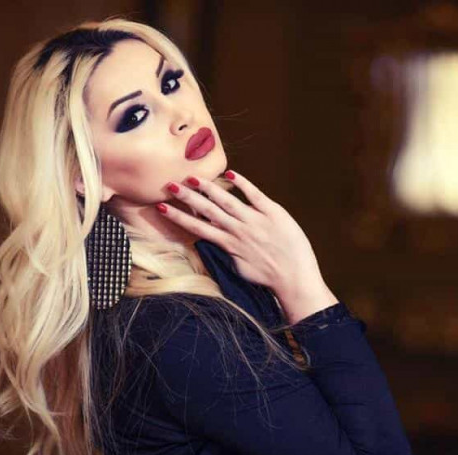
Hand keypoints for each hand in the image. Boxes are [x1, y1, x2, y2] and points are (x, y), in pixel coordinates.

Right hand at [158, 170, 324, 298]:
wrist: (295, 278)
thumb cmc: (269, 277)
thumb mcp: (241, 268)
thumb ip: (229, 252)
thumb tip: (218, 243)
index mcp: (229, 244)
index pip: (198, 227)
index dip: (179, 216)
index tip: (162, 207)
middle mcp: (238, 230)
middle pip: (207, 210)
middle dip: (187, 197)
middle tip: (170, 185)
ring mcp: (255, 220)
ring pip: (227, 200)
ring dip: (209, 188)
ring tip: (192, 177)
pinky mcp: (273, 212)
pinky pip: (254, 194)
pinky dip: (242, 183)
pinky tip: (230, 173)